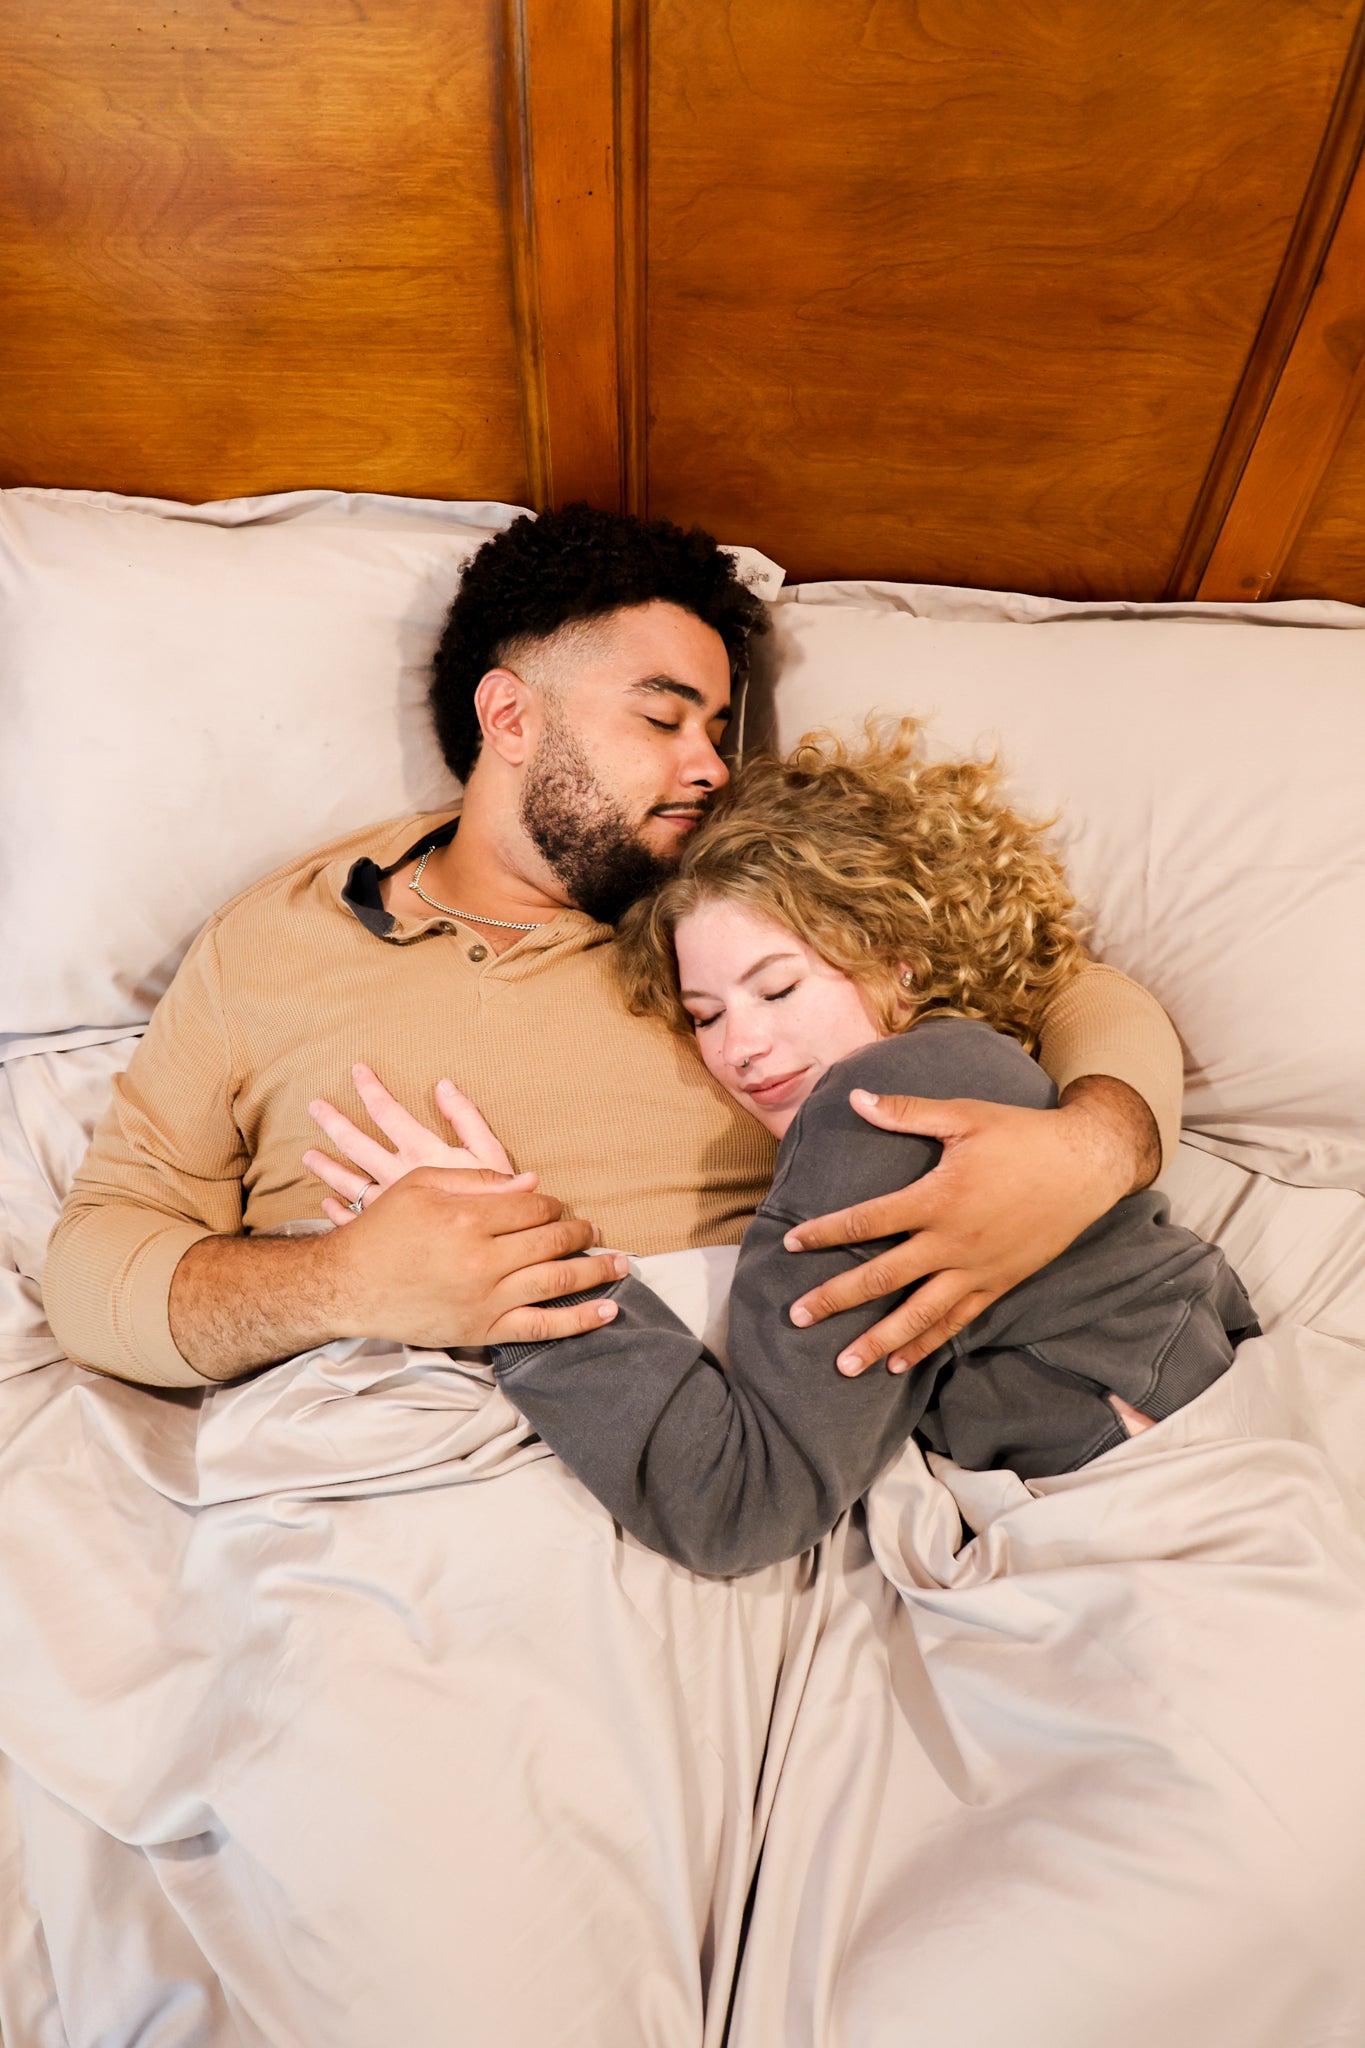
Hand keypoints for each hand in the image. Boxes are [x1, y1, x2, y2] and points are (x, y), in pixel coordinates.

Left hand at [305, 1062, 517, 1225]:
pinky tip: (327, 1204)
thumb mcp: (491, 1152)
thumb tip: (442, 1084)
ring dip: (325, 1168)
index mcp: (421, 1152)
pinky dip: (336, 1212)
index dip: (370, 1088)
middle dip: (333, 1122)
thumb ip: (465, 1117)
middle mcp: (396, 1177)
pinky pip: (352, 1220)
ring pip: (346, 1183)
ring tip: (308, 1157)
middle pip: (355, 1144)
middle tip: (314, 1107)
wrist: (495, 1248)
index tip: (356, 1070)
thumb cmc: (499, 1200)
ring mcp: (387, 1207)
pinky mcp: (385, 1233)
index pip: (387, 1112)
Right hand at [328, 1166, 625, 1349]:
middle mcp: (482, 1260)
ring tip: (620, 1264)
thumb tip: (533, 1183)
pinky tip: (608, 1311)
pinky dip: (579, 1321)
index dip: (550, 1204)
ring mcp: (485, 1299)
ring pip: (556, 1282)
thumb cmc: (382, 1229)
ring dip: (595, 1271)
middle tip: (596, 1230)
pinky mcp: (483, 1330)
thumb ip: (478, 1180)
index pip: (533, 1206)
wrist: (347, 1286)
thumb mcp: (421, 1185)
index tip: (554, 1206)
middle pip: (551, 1241)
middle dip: (581, 1233)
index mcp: (468, 1217)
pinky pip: (541, 1328)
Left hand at [785, 1075, 1160, 1375]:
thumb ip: (906, 1113)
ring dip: (879, 1341)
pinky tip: (900, 1363)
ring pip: (918, 1314)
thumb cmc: (1022, 1135)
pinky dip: (926, 1344)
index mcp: (938, 1198)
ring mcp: (977, 1270)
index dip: (825, 1232)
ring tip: (843, 1366)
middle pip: (883, 1278)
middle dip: (836, 1298)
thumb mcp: (964, 1115)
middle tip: (797, 1318)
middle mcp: (953, 1242)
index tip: (790, 1242)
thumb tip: (856, 1098)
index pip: (868, 1220)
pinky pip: (956, 1321)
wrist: (1088, 1165)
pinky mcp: (999, 1284)